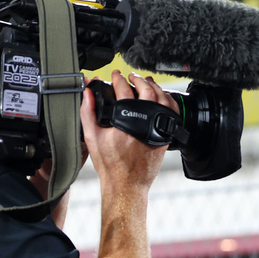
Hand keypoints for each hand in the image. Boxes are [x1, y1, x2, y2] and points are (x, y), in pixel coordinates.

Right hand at [80, 70, 176, 192]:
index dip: (118, 79)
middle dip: (138, 79)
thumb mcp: (92, 137)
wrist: (127, 183)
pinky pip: (171, 112)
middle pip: (147, 91)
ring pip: (163, 99)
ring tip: (146, 82)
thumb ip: (88, 111)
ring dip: (154, 87)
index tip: (115, 74)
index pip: (124, 91)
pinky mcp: (166, 135)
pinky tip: (160, 97)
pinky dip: (166, 101)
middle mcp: (146, 123)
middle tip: (130, 76)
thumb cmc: (110, 164)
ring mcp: (159, 129)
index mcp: (126, 121)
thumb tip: (87, 92)